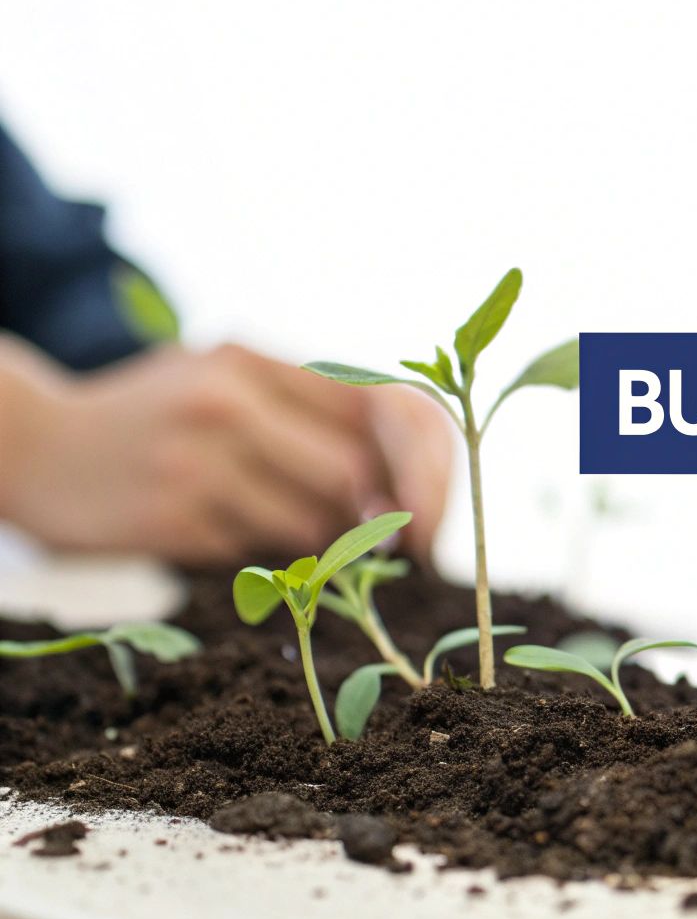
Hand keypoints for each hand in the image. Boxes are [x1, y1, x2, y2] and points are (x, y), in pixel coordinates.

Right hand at [0, 341, 451, 564]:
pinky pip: (257, 554)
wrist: (29, 445)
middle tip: (400, 552)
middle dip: (390, 521)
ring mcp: (197, 457)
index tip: (433, 516)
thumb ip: (312, 421)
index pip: (387, 404)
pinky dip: (261, 558)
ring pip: (313, 523)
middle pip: (355, 472)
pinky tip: (225, 535)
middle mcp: (230, 399)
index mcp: (256, 360)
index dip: (429, 466)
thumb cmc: (156, 421)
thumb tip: (404, 499)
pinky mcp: (171, 513)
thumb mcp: (229, 387)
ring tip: (289, 533)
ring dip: (323, 546)